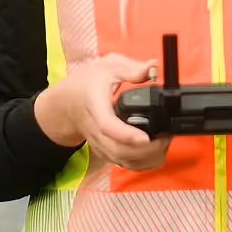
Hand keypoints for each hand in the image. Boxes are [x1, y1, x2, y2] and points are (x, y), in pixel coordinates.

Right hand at [34, 53, 171, 171]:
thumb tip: (153, 67)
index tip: (145, 138)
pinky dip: (143, 163)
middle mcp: (97, 131)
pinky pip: (125, 164)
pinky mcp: (106, 152)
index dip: (126, 135)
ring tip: (164, 141)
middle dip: (146, 150)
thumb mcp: (107, 67)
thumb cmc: (87, 84)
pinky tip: (156, 152)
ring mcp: (101, 145)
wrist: (66, 104)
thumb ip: (131, 68)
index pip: (108, 126)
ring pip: (123, 161)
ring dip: (147, 157)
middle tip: (165, 136)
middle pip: (119, 150)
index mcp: (96, 107)